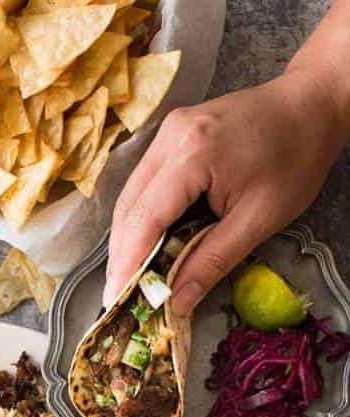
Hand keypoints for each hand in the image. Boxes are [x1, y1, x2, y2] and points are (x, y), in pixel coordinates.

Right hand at [105, 70, 347, 313]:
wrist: (311, 104)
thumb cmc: (295, 157)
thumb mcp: (260, 218)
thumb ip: (213, 261)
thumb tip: (177, 302)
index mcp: (193, 153)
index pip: (145, 219)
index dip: (127, 264)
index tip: (115, 300)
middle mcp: (170, 137)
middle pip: (128, 207)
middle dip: (121, 256)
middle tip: (118, 297)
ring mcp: (167, 132)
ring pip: (130, 196)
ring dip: (127, 239)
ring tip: (128, 277)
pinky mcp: (171, 135)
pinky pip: (144, 183)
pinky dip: (140, 218)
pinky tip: (145, 245)